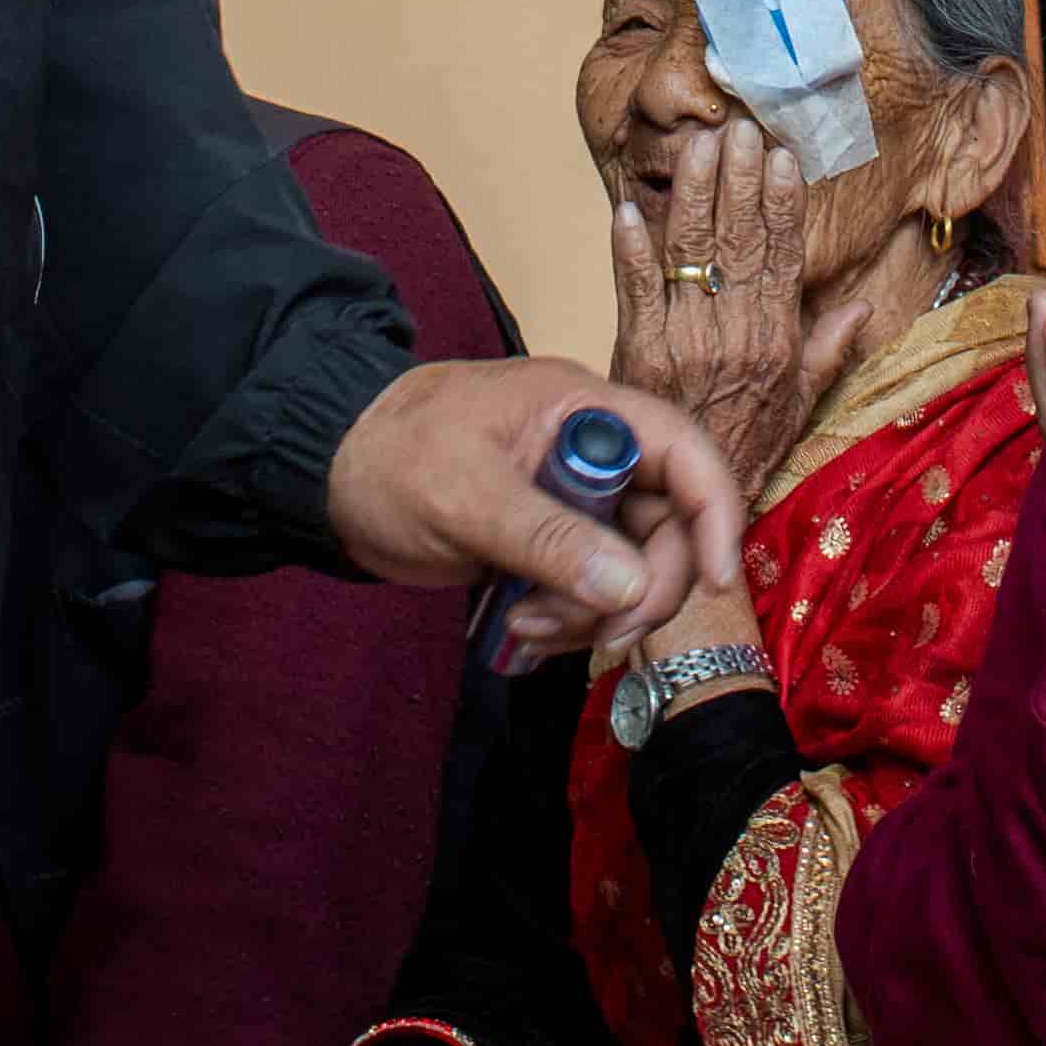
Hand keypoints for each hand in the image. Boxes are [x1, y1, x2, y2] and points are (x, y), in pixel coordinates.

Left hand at [329, 358, 744, 667]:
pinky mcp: (551, 544)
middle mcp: (594, 452)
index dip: (715, 511)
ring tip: (530, 626)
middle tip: (598, 635)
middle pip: (668, 525)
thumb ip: (549, 538)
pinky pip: (593, 591)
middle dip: (641, 588)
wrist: (329, 477)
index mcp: (586, 410)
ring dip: (595, 614)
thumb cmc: (390, 459)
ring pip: (632, 569)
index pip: (684, 450)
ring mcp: (575, 501)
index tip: (716, 578)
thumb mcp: (465, 495)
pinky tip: (523, 631)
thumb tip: (633, 588)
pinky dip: (571, 621)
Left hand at [604, 124, 859, 486]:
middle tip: (738, 130)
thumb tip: (864, 307)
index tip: (784, 158)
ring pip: (692, 254)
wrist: (691, 510)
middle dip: (738, 182)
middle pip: (739, 244)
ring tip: (696, 146)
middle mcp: (738, 336)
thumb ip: (828, 351)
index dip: (783, 206)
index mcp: (778, 341)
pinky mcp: (642, 353)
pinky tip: (626, 210)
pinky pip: (637, 292)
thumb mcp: (801, 406)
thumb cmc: (746, 452)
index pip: (784, 258)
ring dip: (692, 195)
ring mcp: (688, 343)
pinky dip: (630, 251)